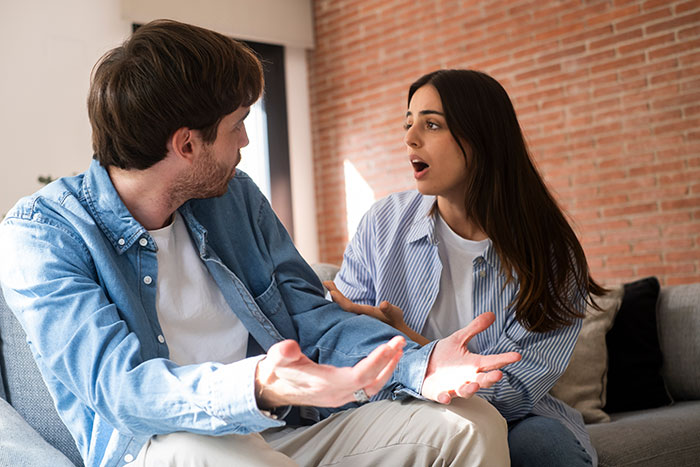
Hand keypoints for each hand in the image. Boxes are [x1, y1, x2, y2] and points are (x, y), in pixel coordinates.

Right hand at [255, 336, 405, 408]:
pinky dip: (380, 374)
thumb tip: (290, 346)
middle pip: (372, 381)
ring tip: (398, 350)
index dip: (376, 362)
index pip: (359, 375)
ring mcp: (342, 396)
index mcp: (326, 384)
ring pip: (373, 387)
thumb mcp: (276, 359)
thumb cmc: (278, 372)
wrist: (275, 389)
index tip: (389, 345)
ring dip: (388, 369)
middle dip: (388, 361)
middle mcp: (338, 394)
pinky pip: (368, 387)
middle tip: (400, 341)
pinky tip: (385, 361)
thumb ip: (282, 353)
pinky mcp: (343, 394)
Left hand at [324, 281, 428, 344]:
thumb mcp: (395, 313)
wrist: (397, 332)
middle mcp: (359, 315)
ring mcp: (359, 315)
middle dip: (335, 293)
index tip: (332, 292)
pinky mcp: (360, 315)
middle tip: (326, 282)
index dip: (340, 300)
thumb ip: (389, 309)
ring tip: (329, 284)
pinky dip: (341, 299)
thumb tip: (384, 304)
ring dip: (337, 295)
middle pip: (343, 305)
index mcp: (365, 314)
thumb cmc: (396, 321)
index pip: (349, 307)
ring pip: (344, 305)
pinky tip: (336, 294)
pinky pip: (348, 306)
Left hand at [422, 312, 521, 403]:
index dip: (505, 359)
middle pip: (483, 381)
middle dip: (491, 379)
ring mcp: (454, 387)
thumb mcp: (459, 339)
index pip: (492, 362)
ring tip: (475, 385)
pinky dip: (444, 397)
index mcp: (473, 365)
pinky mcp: (440, 393)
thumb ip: (474, 328)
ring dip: (470, 390)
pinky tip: (445, 396)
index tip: (517, 355)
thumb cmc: (445, 355)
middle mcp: (467, 378)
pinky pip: (443, 397)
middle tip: (498, 374)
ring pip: (465, 392)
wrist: (425, 366)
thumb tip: (492, 314)